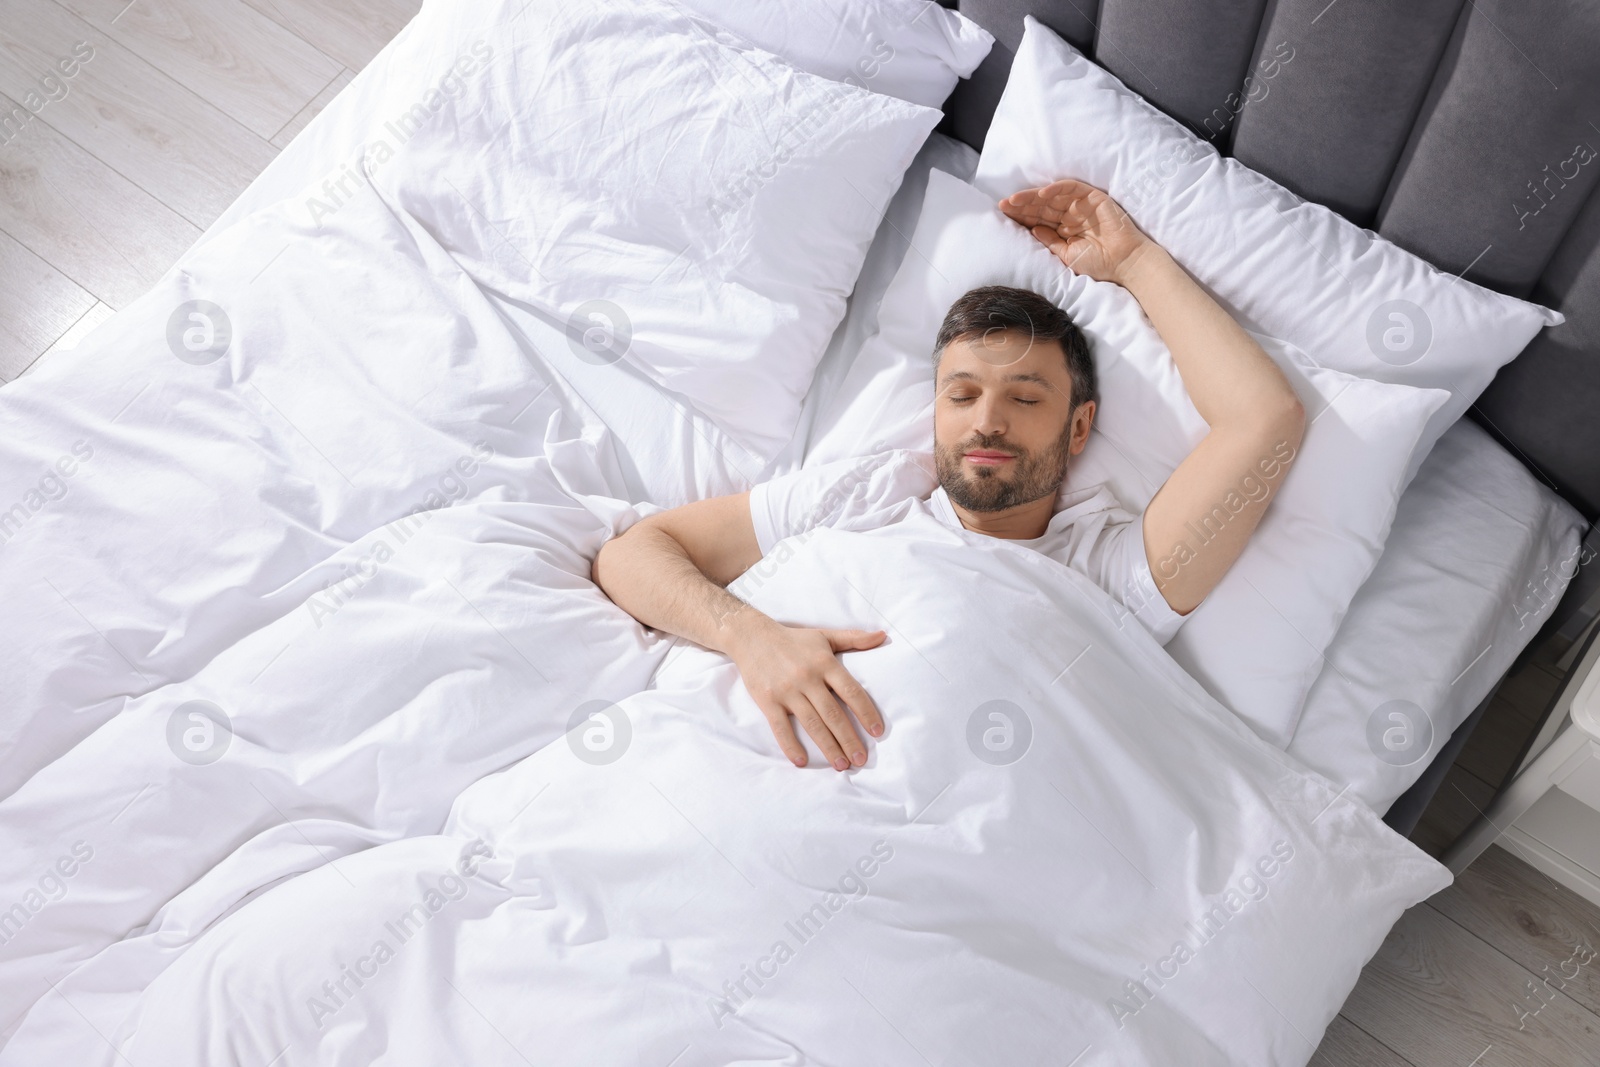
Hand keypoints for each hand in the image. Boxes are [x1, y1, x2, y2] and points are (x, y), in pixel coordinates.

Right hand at [727, 619, 885, 770]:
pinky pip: (780, 727)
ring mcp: (787, 691)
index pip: (851, 691)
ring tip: (841, 765)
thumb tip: (883, 636)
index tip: (877, 732)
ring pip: (812, 724)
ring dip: (828, 747)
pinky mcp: (768, 701)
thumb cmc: (793, 639)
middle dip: (849, 739)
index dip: (866, 712)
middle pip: (833, 714)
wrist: (752, 637)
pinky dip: (790, 746)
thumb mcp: (825, 636)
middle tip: (861, 759)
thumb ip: (855, 638)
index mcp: (824, 663)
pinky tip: (802, 761)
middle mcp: (807, 678)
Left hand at [998, 179, 1152, 285]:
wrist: (1125, 263)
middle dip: (1022, 205)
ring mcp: (1082, 206)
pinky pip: (1072, 189)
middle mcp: (1071, 215)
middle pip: (1042, 207)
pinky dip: (1056, 189)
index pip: (1039, 219)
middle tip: (1003, 205)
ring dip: (1033, 197)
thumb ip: (1050, 242)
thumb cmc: (1099, 264)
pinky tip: (1041, 194)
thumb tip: (1033, 230)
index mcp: (1064, 229)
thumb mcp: (1067, 255)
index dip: (1022, 217)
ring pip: (1053, 197)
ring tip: (1015, 200)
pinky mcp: (1093, 198)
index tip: (1004, 216)